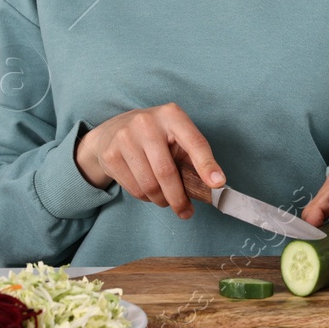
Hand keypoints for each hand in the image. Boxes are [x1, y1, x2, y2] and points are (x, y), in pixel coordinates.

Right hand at [73, 103, 225, 219]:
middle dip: (179, 199)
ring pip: (149, 185)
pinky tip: (148, 191)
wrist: (112, 131)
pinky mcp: (110, 154)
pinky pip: (134, 189)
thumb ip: (193, 157)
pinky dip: (145, 198)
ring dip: (161, 201)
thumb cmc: (155, 137)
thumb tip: (214, 186)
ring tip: (165, 200)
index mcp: (171, 115)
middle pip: (167, 172)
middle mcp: (147, 122)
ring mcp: (125, 137)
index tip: (218, 184)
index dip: (207, 165)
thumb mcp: (175, 137)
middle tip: (186, 212)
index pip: (194, 142)